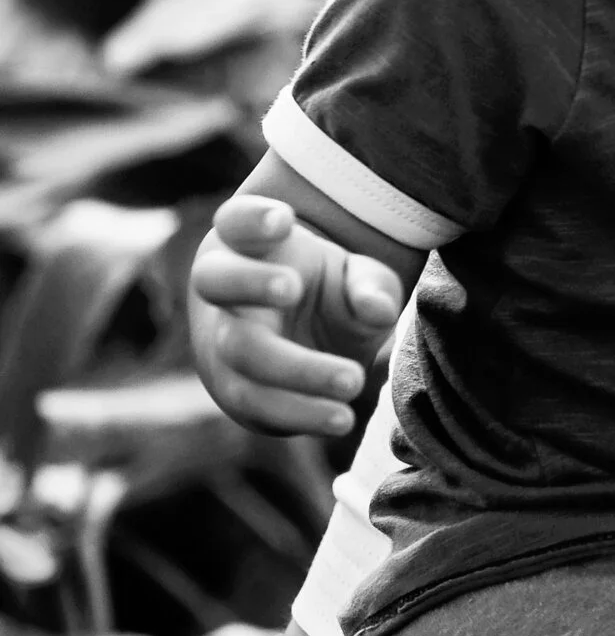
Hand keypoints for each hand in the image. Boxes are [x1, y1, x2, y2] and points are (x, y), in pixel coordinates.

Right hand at [188, 190, 402, 436]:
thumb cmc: (329, 294)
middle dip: (250, 281)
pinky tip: (341, 417)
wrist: (307, 339)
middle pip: (216, 279)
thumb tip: (378, 309)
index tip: (284, 218)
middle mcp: (224, 290)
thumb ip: (370, 286)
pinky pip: (254, 403)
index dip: (251, 218)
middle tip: (291, 286)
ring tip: (354, 380)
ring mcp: (223, 340)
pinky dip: (299, 413)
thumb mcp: (358, 279)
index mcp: (248, 245)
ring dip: (294, 368)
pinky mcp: (235, 387)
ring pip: (238, 351)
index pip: (235, 221)